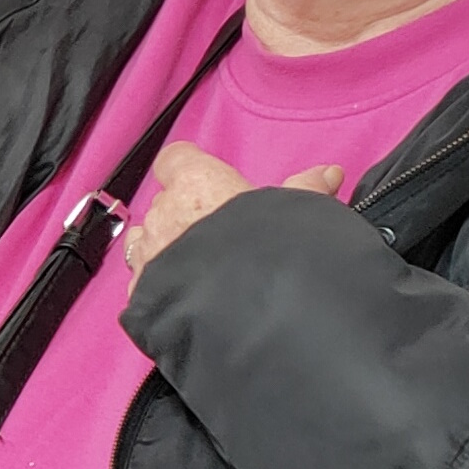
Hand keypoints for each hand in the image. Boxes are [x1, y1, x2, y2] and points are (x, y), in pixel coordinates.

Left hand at [122, 143, 342, 277]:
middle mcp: (164, 212)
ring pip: (145, 239)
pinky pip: (142, 282)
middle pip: (164, 202)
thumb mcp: (296, 211)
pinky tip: (181, 297)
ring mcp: (148, 252)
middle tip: (217, 231)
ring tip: (192, 264)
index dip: (187, 165)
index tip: (199, 173)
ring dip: (161, 246)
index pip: (176, 158)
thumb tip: (327, 174)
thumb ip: (306, 188)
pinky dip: (157, 286)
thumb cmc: (265, 252)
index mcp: (197, 183)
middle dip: (185, 214)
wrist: (238, 310)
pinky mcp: (141, 292)